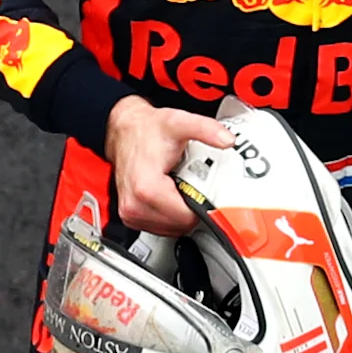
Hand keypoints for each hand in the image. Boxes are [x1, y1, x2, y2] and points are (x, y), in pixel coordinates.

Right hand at [104, 95, 236, 234]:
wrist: (124, 132)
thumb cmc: (146, 131)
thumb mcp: (178, 123)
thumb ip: (205, 129)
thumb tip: (227, 139)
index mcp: (147, 189)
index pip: (187, 217)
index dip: (203, 204)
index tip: (206, 189)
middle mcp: (135, 206)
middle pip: (181, 225)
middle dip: (193, 207)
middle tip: (193, 185)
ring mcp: (131, 214)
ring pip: (171, 229)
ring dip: (182, 213)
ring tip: (180, 188)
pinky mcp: (131, 217)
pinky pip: (160, 227)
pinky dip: (170, 216)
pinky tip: (171, 195)